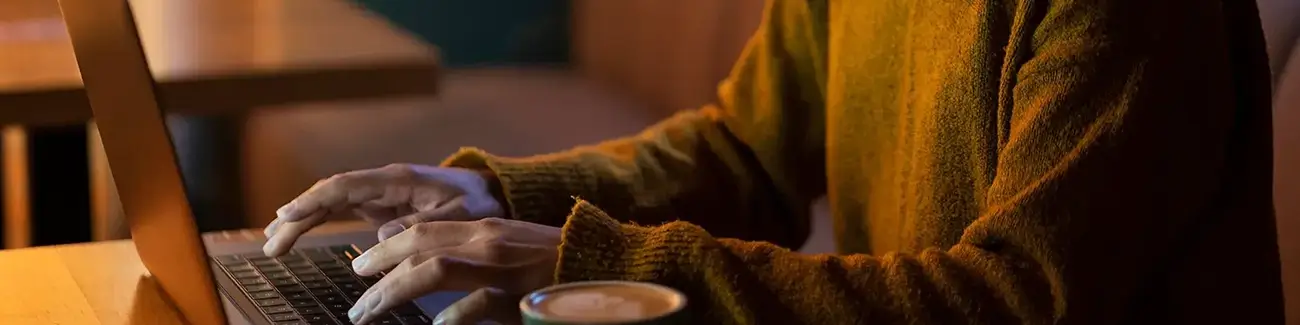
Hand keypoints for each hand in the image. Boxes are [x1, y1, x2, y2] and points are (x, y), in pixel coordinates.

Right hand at [263, 164, 503, 255]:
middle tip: (270, 243)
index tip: (286, 216)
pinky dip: (319, 221)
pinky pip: (342, 211)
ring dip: (301, 221)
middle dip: (298, 216)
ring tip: (274, 245)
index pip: (346, 186)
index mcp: (398, 180)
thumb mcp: (459, 216)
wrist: (492, 193)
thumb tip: (381, 237)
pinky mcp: (382, 205)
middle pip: (329, 195)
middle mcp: (383, 183)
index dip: (314, 200)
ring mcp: (380, 193)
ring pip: (331, 203)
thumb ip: (421, 224)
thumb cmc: (478, 204)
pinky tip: (299, 234)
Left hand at [346, 218, 560, 324]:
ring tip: (370, 313)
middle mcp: (486, 241)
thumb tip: (429, 279)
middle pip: (418, 247)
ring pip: (434, 270)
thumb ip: (468, 258)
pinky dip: (453, 316)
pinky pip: (477, 304)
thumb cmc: (552, 264)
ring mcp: (501, 267)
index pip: (422, 230)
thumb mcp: (506, 251)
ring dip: (394, 291)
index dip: (386, 248)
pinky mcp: (519, 296)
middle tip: (355, 297)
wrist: (601, 264)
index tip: (361, 267)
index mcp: (483, 228)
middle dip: (378, 271)